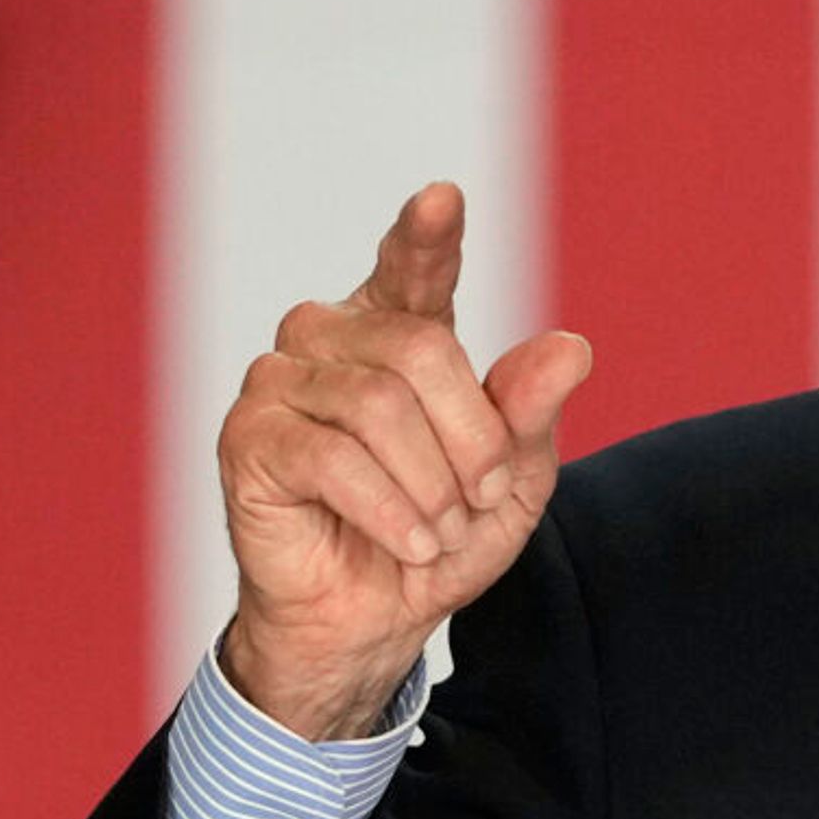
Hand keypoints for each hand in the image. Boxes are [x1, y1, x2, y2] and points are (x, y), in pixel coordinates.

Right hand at [214, 184, 593, 738]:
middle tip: (484, 497)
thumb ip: (532, 412)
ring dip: (432, 485)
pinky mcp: (247, 437)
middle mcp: (329, 339)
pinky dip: (391, 511)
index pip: (414, 269)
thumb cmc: (441, 537)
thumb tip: (570, 349)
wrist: (377, 620)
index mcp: (396, 332)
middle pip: (420, 350)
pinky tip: (411, 543)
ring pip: (378, 405)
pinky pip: (332, 458)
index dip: (428, 236)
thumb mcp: (512, 480)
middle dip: (473, 437)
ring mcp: (279, 382)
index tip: (444, 198)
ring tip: (441, 530)